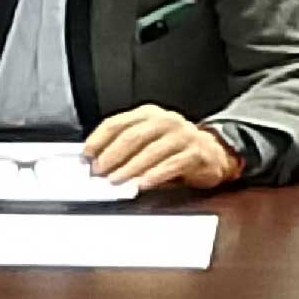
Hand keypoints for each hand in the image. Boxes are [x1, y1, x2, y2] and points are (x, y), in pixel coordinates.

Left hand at [85, 106, 240, 193]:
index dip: (97, 141)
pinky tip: (142, 184)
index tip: (85, 157)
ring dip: (129, 169)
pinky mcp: (195, 153)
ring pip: (150, 152)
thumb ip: (125, 147)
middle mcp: (165, 121)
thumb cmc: (174, 149)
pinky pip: (171, 165)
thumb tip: (95, 163)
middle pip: (131, 137)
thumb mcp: (148, 141)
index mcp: (148, 114)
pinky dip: (155, 176)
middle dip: (111, 156)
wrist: (214, 152)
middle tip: (98, 172)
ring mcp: (182, 136)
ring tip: (115, 181)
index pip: (116, 124)